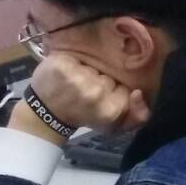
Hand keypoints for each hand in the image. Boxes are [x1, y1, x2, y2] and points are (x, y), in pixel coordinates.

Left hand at [25, 54, 150, 134]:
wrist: (46, 113)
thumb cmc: (83, 117)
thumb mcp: (115, 126)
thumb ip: (139, 115)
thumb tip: (138, 93)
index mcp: (109, 109)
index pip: (127, 89)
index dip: (117, 92)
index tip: (105, 99)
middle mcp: (94, 93)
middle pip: (110, 77)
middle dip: (102, 82)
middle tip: (89, 91)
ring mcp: (76, 78)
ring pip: (94, 66)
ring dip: (86, 72)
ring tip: (77, 82)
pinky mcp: (61, 65)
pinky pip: (75, 57)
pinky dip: (70, 64)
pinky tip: (65, 73)